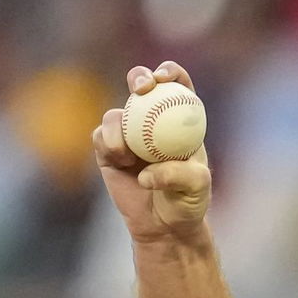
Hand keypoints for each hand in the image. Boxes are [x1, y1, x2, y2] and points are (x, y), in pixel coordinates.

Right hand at [93, 61, 211, 243]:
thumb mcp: (196, 188)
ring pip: (116, 114)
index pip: (178, 85)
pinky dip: (108, 145)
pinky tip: (121, 161)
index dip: (171, 72)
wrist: (165, 225)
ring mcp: (129, 133)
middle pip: (142, 84)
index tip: (165, 77)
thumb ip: (180, 175)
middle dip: (140, 77)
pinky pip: (100, 136)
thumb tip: (147, 170)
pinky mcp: (107, 149)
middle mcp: (153, 120)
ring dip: (119, 128)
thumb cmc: (188, 202)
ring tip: (128, 155)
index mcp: (180, 120)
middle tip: (142, 88)